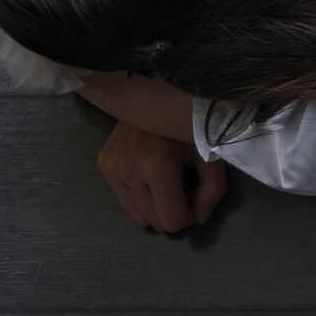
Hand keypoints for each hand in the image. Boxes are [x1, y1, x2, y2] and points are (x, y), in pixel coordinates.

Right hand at [98, 120, 229, 233]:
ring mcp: (112, 167)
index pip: (171, 220)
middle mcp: (129, 170)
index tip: (197, 199)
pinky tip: (150, 178)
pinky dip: (140, 197)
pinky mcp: (103, 163)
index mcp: (157, 166)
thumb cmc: (191, 123)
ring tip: (168, 184)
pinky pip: (123, 200)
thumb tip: (198, 220)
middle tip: (185, 191)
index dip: (189, 217)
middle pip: (153, 220)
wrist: (158, 94)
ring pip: (136, 214)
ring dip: (155, 208)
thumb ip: (212, 191)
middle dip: (173, 213)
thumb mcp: (212, 154)